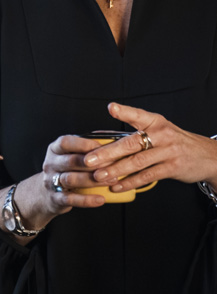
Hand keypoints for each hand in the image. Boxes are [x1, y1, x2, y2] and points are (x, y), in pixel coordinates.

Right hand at [0, 135, 110, 241]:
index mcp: (54, 150)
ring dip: (93, 180)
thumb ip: (85, 147)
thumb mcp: (70, 155)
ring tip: (112, 180)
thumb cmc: (66, 170)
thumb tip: (110, 139)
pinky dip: (87, 200)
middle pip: (71, 161)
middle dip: (93, 163)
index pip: (65, 142)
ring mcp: (50, 181)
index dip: (83, 144)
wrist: (45, 194)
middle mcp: (50, 164)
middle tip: (113, 165)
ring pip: (71, 179)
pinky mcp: (55, 198)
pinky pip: (71, 199)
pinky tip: (101, 199)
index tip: (102, 147)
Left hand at [82, 102, 216, 192]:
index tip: (111, 108)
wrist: (206, 156)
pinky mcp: (172, 167)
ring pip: (137, 161)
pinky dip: (130, 182)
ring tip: (98, 176)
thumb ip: (137, 134)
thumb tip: (105, 143)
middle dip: (107, 152)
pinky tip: (116, 186)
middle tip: (89, 159)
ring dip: (115, 170)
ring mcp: (168, 151)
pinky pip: (147, 176)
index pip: (138, 115)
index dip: (124, 111)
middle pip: (131, 143)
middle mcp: (161, 134)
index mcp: (155, 122)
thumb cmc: (174, 143)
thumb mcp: (160, 131)